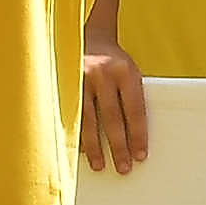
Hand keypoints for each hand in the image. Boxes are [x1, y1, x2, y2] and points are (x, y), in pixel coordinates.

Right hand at [76, 42, 150, 176]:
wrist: (90, 36)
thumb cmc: (115, 62)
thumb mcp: (129, 74)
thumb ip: (131, 99)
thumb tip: (135, 138)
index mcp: (126, 72)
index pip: (134, 110)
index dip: (138, 135)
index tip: (140, 155)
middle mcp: (103, 74)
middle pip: (112, 118)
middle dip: (118, 146)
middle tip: (123, 168)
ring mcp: (80, 79)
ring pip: (88, 120)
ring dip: (94, 146)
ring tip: (99, 165)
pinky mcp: (64, 83)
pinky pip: (71, 114)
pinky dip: (77, 134)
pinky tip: (81, 150)